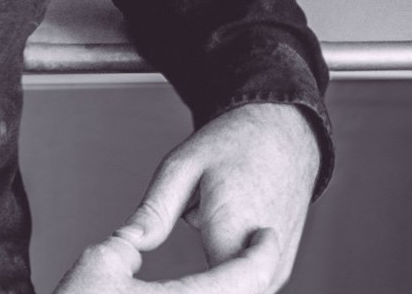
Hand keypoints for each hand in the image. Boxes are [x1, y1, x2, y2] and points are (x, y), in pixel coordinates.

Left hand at [52, 103, 319, 293]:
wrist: (285, 133)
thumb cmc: (234, 143)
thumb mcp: (183, 165)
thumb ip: (155, 210)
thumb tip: (126, 240)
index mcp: (232, 235)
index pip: (202, 290)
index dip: (180, 290)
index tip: (152, 285)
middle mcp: (264, 260)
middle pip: (216, 291)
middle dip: (190, 284)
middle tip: (185, 229)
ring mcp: (277, 270)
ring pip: (233, 288)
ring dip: (211, 274)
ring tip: (207, 222)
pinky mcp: (281, 270)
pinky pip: (249, 284)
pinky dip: (226, 265)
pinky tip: (220, 231)